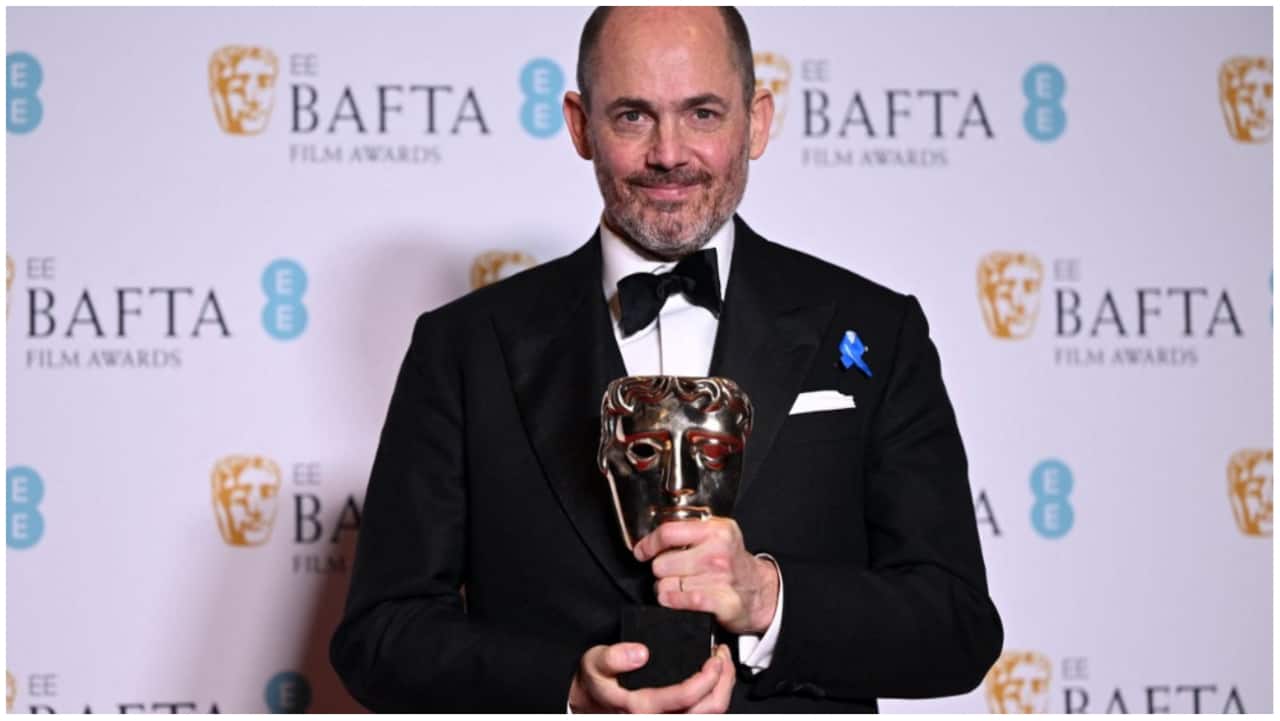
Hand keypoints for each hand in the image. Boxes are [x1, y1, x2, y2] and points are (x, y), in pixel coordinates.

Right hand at [568, 642, 734, 712]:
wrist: (590, 701)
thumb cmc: (596, 682)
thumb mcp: (595, 663)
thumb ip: (614, 657)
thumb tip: (640, 653)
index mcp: (642, 708)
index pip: (686, 697)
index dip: (708, 677)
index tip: (715, 656)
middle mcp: (659, 719)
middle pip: (708, 711)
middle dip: (724, 682)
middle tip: (724, 656)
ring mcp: (668, 720)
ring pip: (710, 714)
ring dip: (722, 689)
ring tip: (723, 664)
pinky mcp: (674, 716)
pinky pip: (703, 713)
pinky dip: (714, 694)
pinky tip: (713, 676)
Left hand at [633, 518, 779, 634]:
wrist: (760, 590)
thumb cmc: (732, 562)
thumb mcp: (718, 535)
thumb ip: (689, 531)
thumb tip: (652, 539)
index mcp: (715, 530)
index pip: (668, 532)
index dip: (649, 544)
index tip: (642, 552)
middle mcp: (718, 552)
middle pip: (662, 564)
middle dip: (661, 571)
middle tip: (671, 573)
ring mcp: (722, 577)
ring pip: (666, 585)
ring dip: (666, 590)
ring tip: (678, 587)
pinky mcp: (723, 601)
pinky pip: (682, 600)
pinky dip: (673, 602)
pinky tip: (676, 599)